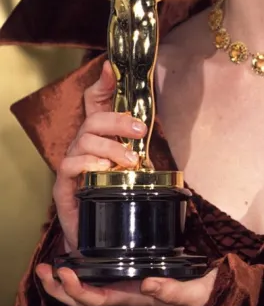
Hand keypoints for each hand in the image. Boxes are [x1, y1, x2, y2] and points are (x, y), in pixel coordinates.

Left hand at [35, 265, 217, 305]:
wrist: (214, 289)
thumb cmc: (203, 291)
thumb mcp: (193, 293)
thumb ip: (172, 290)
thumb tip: (147, 282)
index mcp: (134, 297)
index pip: (96, 299)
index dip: (75, 290)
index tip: (65, 272)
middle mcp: (125, 291)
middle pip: (83, 299)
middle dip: (59, 288)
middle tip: (43, 268)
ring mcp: (126, 283)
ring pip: (88, 288)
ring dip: (66, 280)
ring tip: (51, 263)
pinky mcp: (131, 271)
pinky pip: (99, 275)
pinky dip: (83, 267)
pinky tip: (77, 253)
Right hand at [53, 60, 146, 252]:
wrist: (101, 239)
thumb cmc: (119, 199)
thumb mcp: (136, 169)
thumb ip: (141, 147)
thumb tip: (158, 136)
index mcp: (100, 138)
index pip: (96, 102)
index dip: (103, 83)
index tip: (111, 66)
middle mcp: (83, 146)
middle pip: (93, 118)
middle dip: (118, 120)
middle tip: (140, 131)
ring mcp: (71, 165)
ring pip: (85, 140)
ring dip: (111, 148)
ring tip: (130, 162)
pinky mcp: (63, 186)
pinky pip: (71, 164)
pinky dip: (89, 163)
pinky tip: (103, 169)